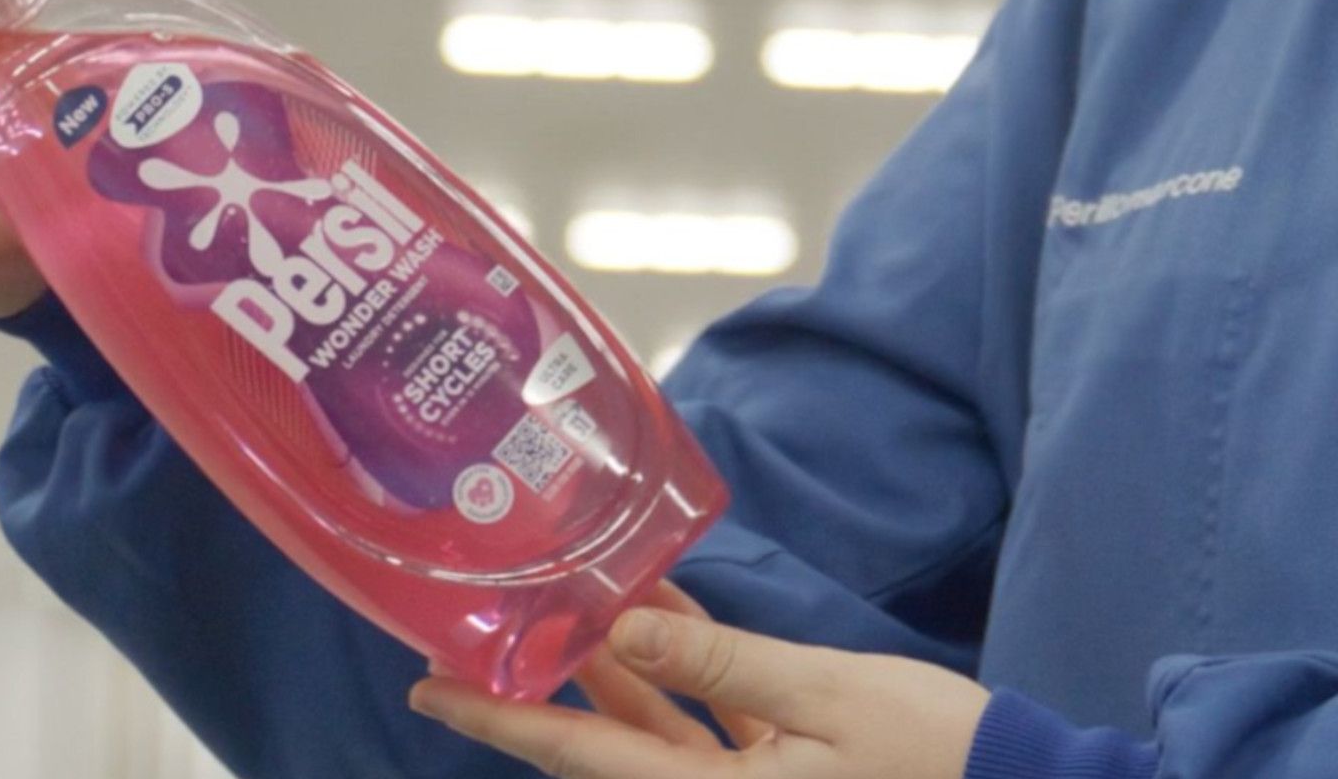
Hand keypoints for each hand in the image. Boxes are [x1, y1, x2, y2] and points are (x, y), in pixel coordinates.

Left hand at [409, 581, 990, 778]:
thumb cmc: (937, 756)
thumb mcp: (824, 697)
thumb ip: (717, 663)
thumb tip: (619, 626)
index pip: (576, 754)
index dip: (497, 718)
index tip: (427, 691)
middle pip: (602, 747)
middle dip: (543, 689)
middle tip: (478, 640)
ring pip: (653, 733)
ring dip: (613, 672)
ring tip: (563, 607)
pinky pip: (709, 728)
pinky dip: (684, 677)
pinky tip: (665, 615)